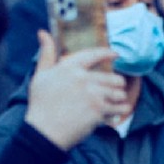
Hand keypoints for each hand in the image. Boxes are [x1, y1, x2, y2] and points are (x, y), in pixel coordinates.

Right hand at [25, 31, 127, 150]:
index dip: (107, 53)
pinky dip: (121, 108)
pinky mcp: (98, 110)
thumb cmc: (40, 105)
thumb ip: (46, 54)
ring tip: (118, 99)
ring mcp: (92, 94)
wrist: (44, 131)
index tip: (116, 54)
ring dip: (119, 96)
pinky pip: (117, 107)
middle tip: (117, 86)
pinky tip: (123, 108)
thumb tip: (42, 32)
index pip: (93, 55)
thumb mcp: (40, 76)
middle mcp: (83, 78)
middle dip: (116, 83)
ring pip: (117, 92)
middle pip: (110, 77)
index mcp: (69, 68)